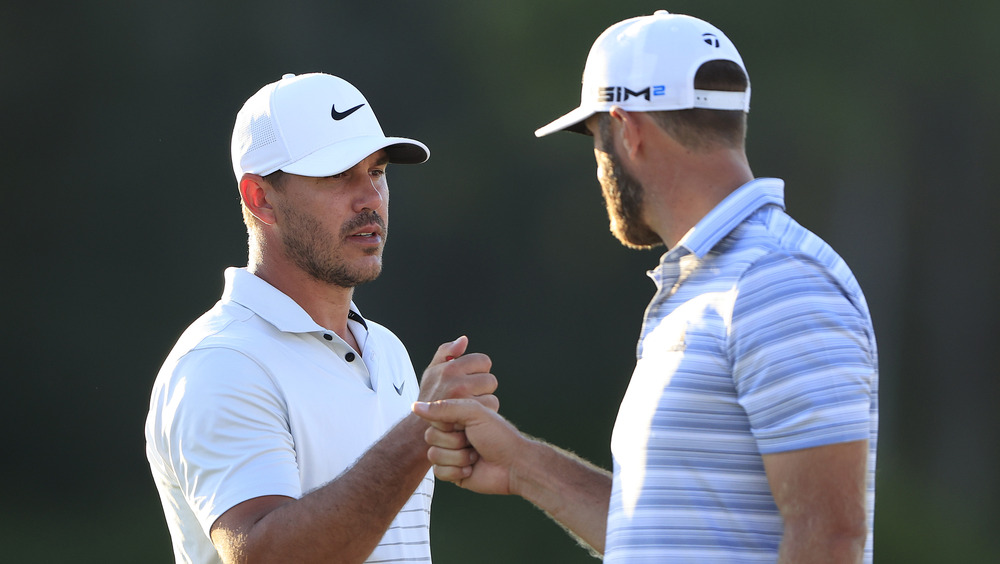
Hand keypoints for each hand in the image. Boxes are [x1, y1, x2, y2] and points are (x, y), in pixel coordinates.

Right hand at [412, 398, 526, 494]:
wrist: (514, 465)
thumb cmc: (498, 436)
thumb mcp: (474, 413)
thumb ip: (444, 408)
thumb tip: (415, 406)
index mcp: (456, 419)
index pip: (432, 418)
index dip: (446, 423)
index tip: (464, 425)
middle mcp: (452, 435)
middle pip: (430, 437)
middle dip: (454, 442)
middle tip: (472, 442)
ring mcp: (451, 455)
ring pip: (433, 456)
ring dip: (457, 457)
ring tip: (475, 456)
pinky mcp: (452, 473)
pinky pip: (438, 472)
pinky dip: (456, 471)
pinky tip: (471, 470)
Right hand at [417, 336, 497, 412]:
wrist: (419, 429)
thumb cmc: (429, 398)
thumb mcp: (432, 372)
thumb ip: (446, 352)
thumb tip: (464, 340)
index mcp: (449, 368)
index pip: (483, 361)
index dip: (479, 370)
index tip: (471, 379)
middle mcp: (457, 382)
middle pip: (490, 379)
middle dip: (483, 388)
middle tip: (470, 396)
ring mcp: (463, 400)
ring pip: (492, 396)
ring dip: (484, 402)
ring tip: (470, 407)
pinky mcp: (469, 416)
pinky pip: (490, 409)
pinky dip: (484, 414)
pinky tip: (472, 417)